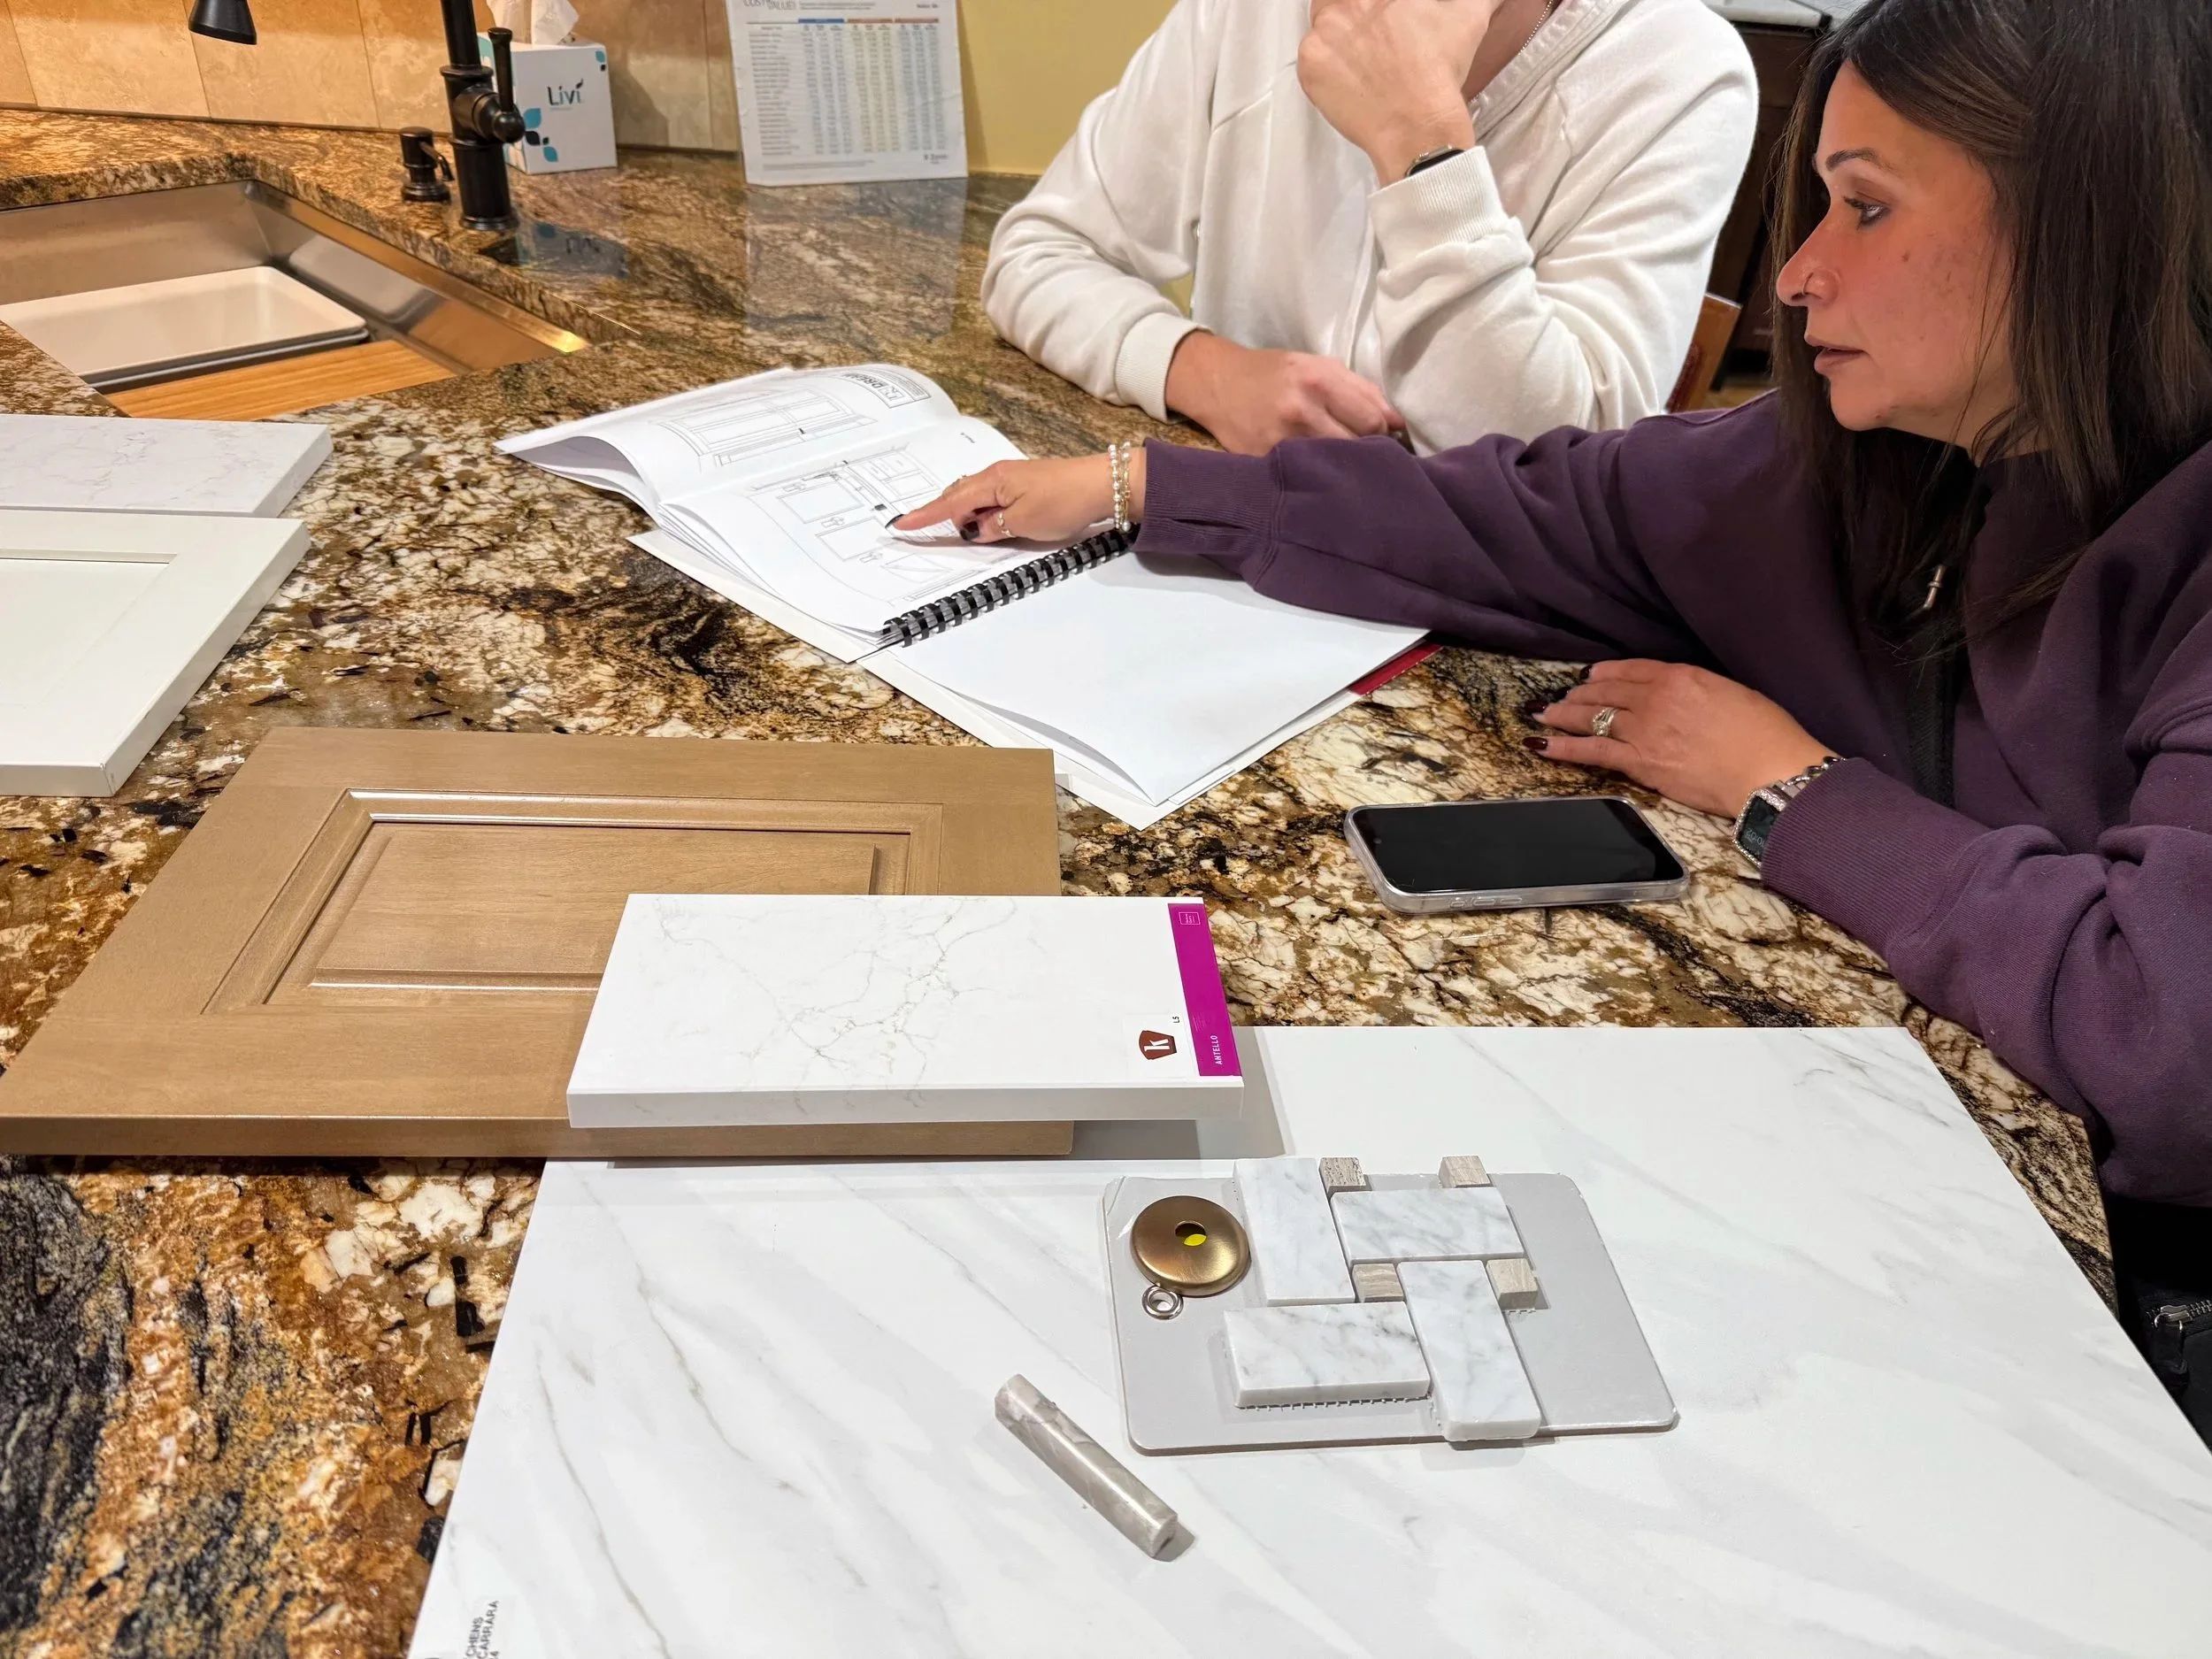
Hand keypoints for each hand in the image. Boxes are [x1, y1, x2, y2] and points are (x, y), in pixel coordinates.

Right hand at [890, 451, 1140, 546]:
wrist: (1104, 484)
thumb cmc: (1065, 500)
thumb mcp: (1024, 523)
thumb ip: (994, 528)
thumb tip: (975, 530)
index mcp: (992, 482)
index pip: (951, 503)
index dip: (925, 516)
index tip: (902, 524)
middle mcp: (997, 475)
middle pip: (959, 497)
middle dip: (944, 515)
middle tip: (929, 531)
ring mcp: (1011, 478)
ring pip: (976, 498)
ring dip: (968, 516)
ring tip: (972, 534)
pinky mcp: (1025, 484)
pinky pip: (992, 498)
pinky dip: (984, 511)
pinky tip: (991, 523)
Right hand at [1165, 331, 1403, 454]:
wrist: (1217, 385)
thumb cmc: (1273, 373)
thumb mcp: (1316, 365)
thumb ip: (1360, 389)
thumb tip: (1397, 421)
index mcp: (1317, 381)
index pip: (1371, 421)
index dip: (1383, 432)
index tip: (1382, 436)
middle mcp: (1300, 412)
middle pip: (1356, 448)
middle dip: (1367, 453)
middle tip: (1366, 454)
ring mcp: (1281, 443)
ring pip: (1334, 468)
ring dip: (1344, 468)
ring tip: (1343, 464)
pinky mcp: (1265, 464)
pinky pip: (1306, 478)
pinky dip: (1317, 477)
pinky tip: (1317, 473)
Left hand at [1298, 0, 1490, 182]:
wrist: (1418, 124)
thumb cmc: (1440, 70)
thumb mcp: (1469, 16)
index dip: (1377, 10)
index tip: (1382, 18)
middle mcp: (1349, 0)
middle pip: (1340, 0)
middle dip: (1355, 12)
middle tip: (1375, 40)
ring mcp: (1324, 29)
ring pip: (1324, 22)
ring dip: (1339, 35)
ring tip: (1365, 61)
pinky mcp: (1309, 61)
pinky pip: (1310, 56)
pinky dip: (1326, 66)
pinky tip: (1352, 80)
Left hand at [1525, 661, 1835, 819]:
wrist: (1769, 771)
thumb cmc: (1766, 735)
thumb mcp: (1734, 694)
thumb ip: (1700, 690)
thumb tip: (1685, 697)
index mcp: (1682, 676)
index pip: (1634, 669)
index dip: (1609, 673)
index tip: (1595, 675)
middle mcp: (1656, 698)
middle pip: (1607, 691)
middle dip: (1581, 693)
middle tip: (1565, 695)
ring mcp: (1643, 730)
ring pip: (1592, 716)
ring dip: (1564, 714)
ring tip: (1544, 713)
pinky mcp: (1638, 762)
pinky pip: (1590, 751)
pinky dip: (1561, 746)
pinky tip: (1539, 743)